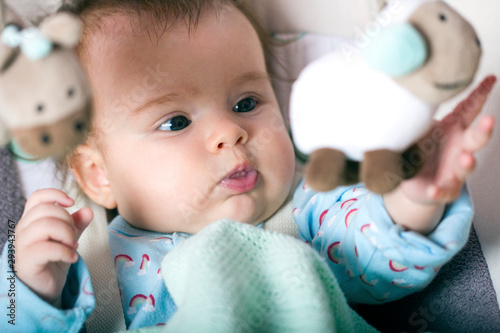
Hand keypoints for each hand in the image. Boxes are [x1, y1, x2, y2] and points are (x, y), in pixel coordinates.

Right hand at [15, 189, 92, 302]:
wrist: (44, 289)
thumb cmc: (53, 261)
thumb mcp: (68, 239)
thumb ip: (77, 224)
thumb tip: (88, 211)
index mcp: (31, 220)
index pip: (37, 197)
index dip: (55, 195)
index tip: (71, 203)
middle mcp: (23, 230)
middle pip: (45, 210)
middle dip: (67, 220)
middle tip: (74, 236)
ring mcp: (22, 246)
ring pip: (45, 225)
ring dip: (66, 234)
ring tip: (73, 246)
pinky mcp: (26, 261)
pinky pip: (47, 248)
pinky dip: (65, 252)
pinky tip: (72, 258)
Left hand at [400, 75, 495, 203]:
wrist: (413, 182)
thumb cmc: (421, 150)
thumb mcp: (420, 127)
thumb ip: (419, 112)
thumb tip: (406, 86)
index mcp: (454, 130)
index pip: (470, 109)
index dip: (481, 95)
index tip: (490, 79)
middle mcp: (459, 149)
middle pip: (476, 138)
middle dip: (484, 130)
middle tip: (489, 120)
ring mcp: (454, 171)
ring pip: (465, 166)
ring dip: (467, 163)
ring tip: (465, 159)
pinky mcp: (442, 190)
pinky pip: (442, 191)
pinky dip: (439, 191)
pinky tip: (434, 190)